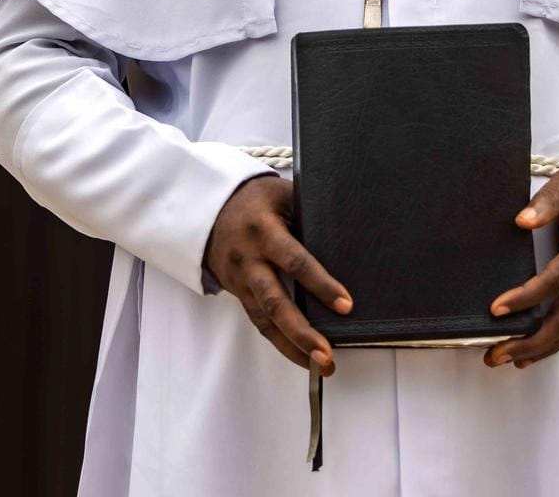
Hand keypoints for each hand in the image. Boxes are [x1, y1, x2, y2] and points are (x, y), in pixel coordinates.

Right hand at [205, 174, 352, 374]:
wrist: (209, 211)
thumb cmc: (255, 200)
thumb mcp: (282, 194)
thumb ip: (308, 213)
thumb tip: (349, 231)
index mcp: (263, 231)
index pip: (295, 261)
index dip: (320, 284)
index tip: (345, 304)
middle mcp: (250, 260)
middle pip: (275, 302)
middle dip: (302, 331)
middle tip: (326, 353)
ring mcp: (242, 281)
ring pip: (266, 320)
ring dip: (293, 346)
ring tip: (321, 364)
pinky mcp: (240, 294)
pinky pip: (261, 323)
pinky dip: (282, 343)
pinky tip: (302, 358)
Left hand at [484, 168, 558, 368]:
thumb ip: (548, 199)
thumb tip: (522, 221)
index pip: (557, 278)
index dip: (527, 297)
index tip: (497, 309)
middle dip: (530, 339)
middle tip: (495, 351)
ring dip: (538, 348)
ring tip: (504, 358)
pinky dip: (553, 344)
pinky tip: (528, 354)